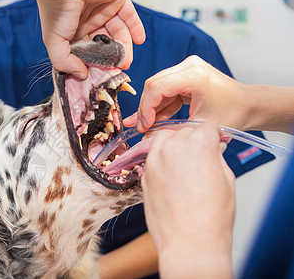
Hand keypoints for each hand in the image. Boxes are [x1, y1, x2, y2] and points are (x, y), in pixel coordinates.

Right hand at [35, 0, 145, 77]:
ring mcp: (104, 11)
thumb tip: (82, 75)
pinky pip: (130, 16)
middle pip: (106, 44)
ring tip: (127, 60)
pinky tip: (139, 40)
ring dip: (125, 47)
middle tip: (119, 69)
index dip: (97, 64)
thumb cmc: (56, 10)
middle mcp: (89, 22)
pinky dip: (136, 28)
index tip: (103, 75)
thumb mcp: (54, 42)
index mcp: (73, 33)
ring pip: (119, 33)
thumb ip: (65, 62)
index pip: (89, 52)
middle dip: (113, 58)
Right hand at [123, 55, 247, 131]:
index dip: (146, 108)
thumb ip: (171, 129)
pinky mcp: (185, 74)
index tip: (144, 127)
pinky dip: (160, 106)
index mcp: (194, 75)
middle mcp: (189, 66)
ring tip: (145, 126)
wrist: (248, 105)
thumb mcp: (199, 125)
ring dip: (151, 108)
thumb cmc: (232, 113)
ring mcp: (186, 68)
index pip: (157, 87)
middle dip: (146, 109)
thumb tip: (147, 136)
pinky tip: (154, 120)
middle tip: (141, 128)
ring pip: (157, 88)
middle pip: (154, 85)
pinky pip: (165, 90)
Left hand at [142, 123, 234, 277]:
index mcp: (199, 144)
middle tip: (202, 155)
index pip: (207, 126)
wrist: (189, 243)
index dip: (214, 135)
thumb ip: (216, 157)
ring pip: (163, 138)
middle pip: (184, 131)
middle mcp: (173, 147)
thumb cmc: (210, 218)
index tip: (215, 141)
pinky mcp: (145, 174)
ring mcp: (155, 160)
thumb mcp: (227, 179)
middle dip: (194, 139)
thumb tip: (213, 150)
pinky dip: (161, 158)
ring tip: (184, 161)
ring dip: (174, 144)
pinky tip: (171, 173)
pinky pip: (152, 156)